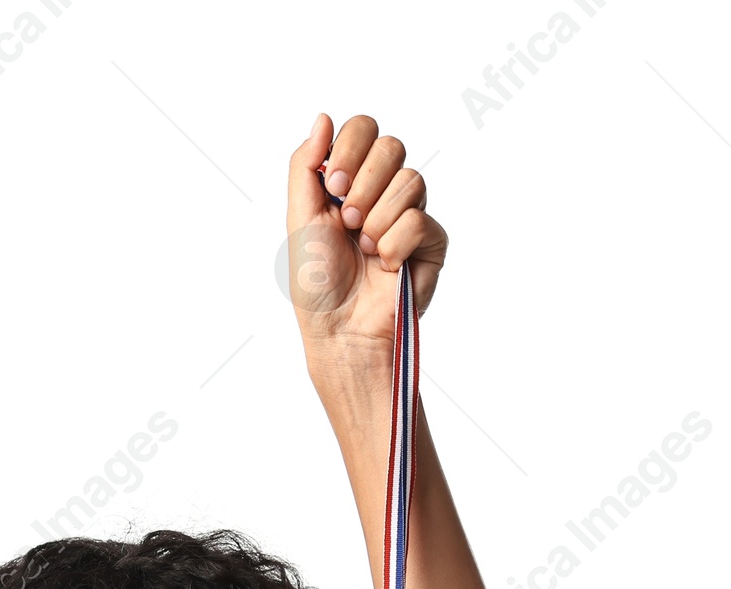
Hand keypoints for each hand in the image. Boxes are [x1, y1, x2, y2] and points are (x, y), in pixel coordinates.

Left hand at [286, 112, 446, 366]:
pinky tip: (385, 265)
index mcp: (352, 180)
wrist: (340, 329)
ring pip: (410, 180)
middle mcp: (384, 192)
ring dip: (376, 219)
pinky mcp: (432, 242)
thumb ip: (305, 165)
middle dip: (363, 183)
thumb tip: (323, 117)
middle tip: (347, 220)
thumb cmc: (318, 283)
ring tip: (364, 249)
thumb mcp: (299, 218)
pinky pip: (420, 219)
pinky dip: (394, 245)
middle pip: (391, 145)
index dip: (350, 149)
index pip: (364, 129)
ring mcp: (410, 214)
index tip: (331, 186)